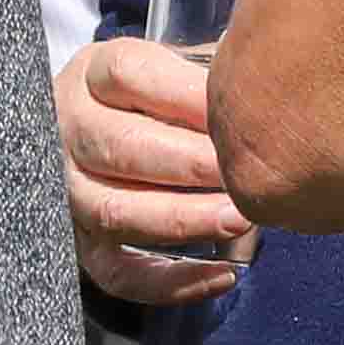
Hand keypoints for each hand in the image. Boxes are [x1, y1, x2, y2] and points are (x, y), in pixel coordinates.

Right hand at [60, 36, 257, 306]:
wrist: (97, 123)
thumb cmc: (158, 93)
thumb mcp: (175, 62)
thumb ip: (217, 65)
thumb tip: (276, 70)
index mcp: (93, 73)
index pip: (128, 75)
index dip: (187, 95)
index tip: (241, 107)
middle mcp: (69, 128)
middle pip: (120, 147)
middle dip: (192, 164)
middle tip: (247, 174)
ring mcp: (67, 189)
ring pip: (113, 211)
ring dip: (182, 219)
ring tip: (240, 219)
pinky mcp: (81, 240)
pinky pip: (116, 272)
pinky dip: (168, 282)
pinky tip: (222, 276)